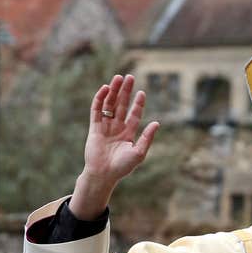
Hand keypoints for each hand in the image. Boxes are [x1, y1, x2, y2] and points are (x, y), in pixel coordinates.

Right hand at [71, 74, 159, 219]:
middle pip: (121, 105)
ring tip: (118, 78)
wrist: (103, 175)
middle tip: (129, 77)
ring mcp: (105, 127)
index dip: (138, 103)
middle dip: (125, 91)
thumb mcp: (139, 153)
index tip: (142, 92)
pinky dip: (100, 99)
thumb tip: (157, 123)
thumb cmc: (122, 167)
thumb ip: (147, 138)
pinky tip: (105, 89)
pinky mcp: (94, 128)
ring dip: (113, 91)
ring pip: (109, 104)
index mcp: (128, 133)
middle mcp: (117, 128)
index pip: (134, 114)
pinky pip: (96, 110)